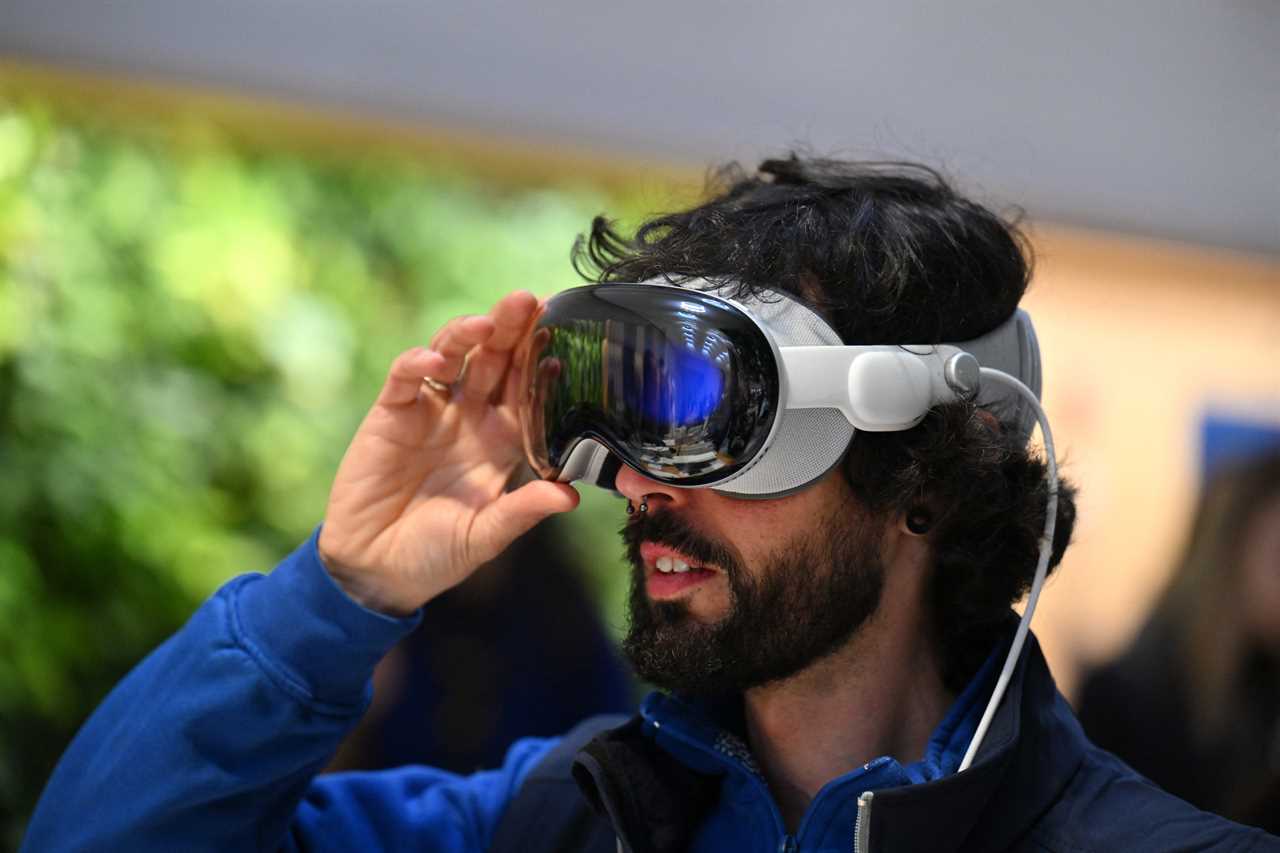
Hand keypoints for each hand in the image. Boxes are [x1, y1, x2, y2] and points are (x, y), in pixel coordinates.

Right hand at [317, 291, 579, 615]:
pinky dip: (419, 363)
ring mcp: (432, 411)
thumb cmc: (437, 554)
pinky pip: (407, 377)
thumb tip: (569, 497)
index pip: (529, 390)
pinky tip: (437, 363)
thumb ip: (521, 511)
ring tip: (487, 321)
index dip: (544, 361)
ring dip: (469, 333)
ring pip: (454, 356)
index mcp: (504, 441)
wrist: (376, 571)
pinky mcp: (391, 414)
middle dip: (512, 329)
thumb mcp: (485, 536)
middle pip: (496, 361)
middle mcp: (471, 417)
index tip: (570, 334)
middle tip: (530, 301)